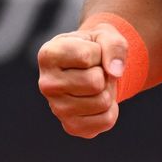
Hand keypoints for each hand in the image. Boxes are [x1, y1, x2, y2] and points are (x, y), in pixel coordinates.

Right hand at [35, 20, 131, 137]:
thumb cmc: (95, 48)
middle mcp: (46, 84)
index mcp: (48, 55)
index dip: (99, 52)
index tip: (91, 53)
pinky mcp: (72, 127)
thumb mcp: (106, 35)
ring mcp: (57, 109)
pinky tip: (97, 99)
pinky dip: (111, 109)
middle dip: (105, 74)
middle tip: (96, 71)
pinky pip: (107, 120)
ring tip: (96, 84)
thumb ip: (114, 45)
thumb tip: (115, 72)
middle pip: (95, 82)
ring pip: (102, 101)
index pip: (86, 56)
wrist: (92, 69)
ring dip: (108, 90)